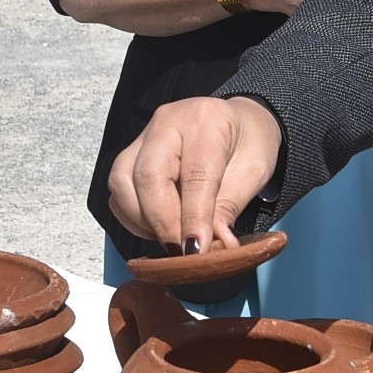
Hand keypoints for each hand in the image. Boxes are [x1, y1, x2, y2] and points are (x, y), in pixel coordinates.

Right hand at [108, 96, 282, 252]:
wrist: (237, 122)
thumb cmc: (248, 143)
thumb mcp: (254, 172)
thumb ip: (230, 206)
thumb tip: (215, 244)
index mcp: (206, 120)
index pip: (194, 175)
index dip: (193, 217)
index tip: (196, 251)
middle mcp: (168, 122)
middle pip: (147, 176)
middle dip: (162, 223)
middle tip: (183, 251)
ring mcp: (144, 135)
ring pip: (122, 183)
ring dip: (144, 221)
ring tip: (174, 236)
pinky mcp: (130, 152)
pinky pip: (118, 191)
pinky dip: (134, 216)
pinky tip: (159, 224)